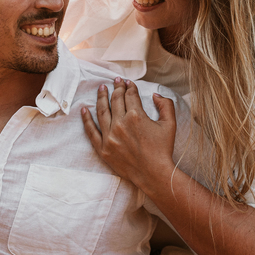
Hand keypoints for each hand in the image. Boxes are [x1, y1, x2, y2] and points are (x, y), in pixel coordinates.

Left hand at [81, 78, 176, 193]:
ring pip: (102, 111)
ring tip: (101, 88)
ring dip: (101, 97)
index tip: (128, 83)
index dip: (129, 87)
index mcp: (136, 116)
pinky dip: (86, 119)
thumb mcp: (170, 124)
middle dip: (116, 88)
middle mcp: (120, 124)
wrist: (153, 174)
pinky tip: (84, 109)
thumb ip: (166, 105)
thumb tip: (155, 95)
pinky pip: (91, 131)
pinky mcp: (103, 148)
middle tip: (115, 81)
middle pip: (115, 100)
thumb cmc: (162, 149)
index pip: (130, 95)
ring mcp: (110, 136)